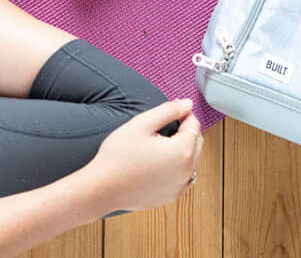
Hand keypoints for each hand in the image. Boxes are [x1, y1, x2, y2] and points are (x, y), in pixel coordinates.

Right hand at [87, 99, 202, 212]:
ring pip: (193, 160)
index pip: (194, 125)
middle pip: (197, 142)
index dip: (183, 113)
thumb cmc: (119, 155)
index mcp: (181, 151)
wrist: (103, 187)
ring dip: (184, 148)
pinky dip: (179, 166)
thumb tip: (187, 104)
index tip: (171, 109)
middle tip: (164, 124)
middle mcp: (186, 172)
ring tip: (160, 141)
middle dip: (186, 130)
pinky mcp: (172, 196)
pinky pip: (184, 176)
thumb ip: (168, 111)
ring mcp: (180, 187)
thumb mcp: (142, 123)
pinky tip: (160, 161)